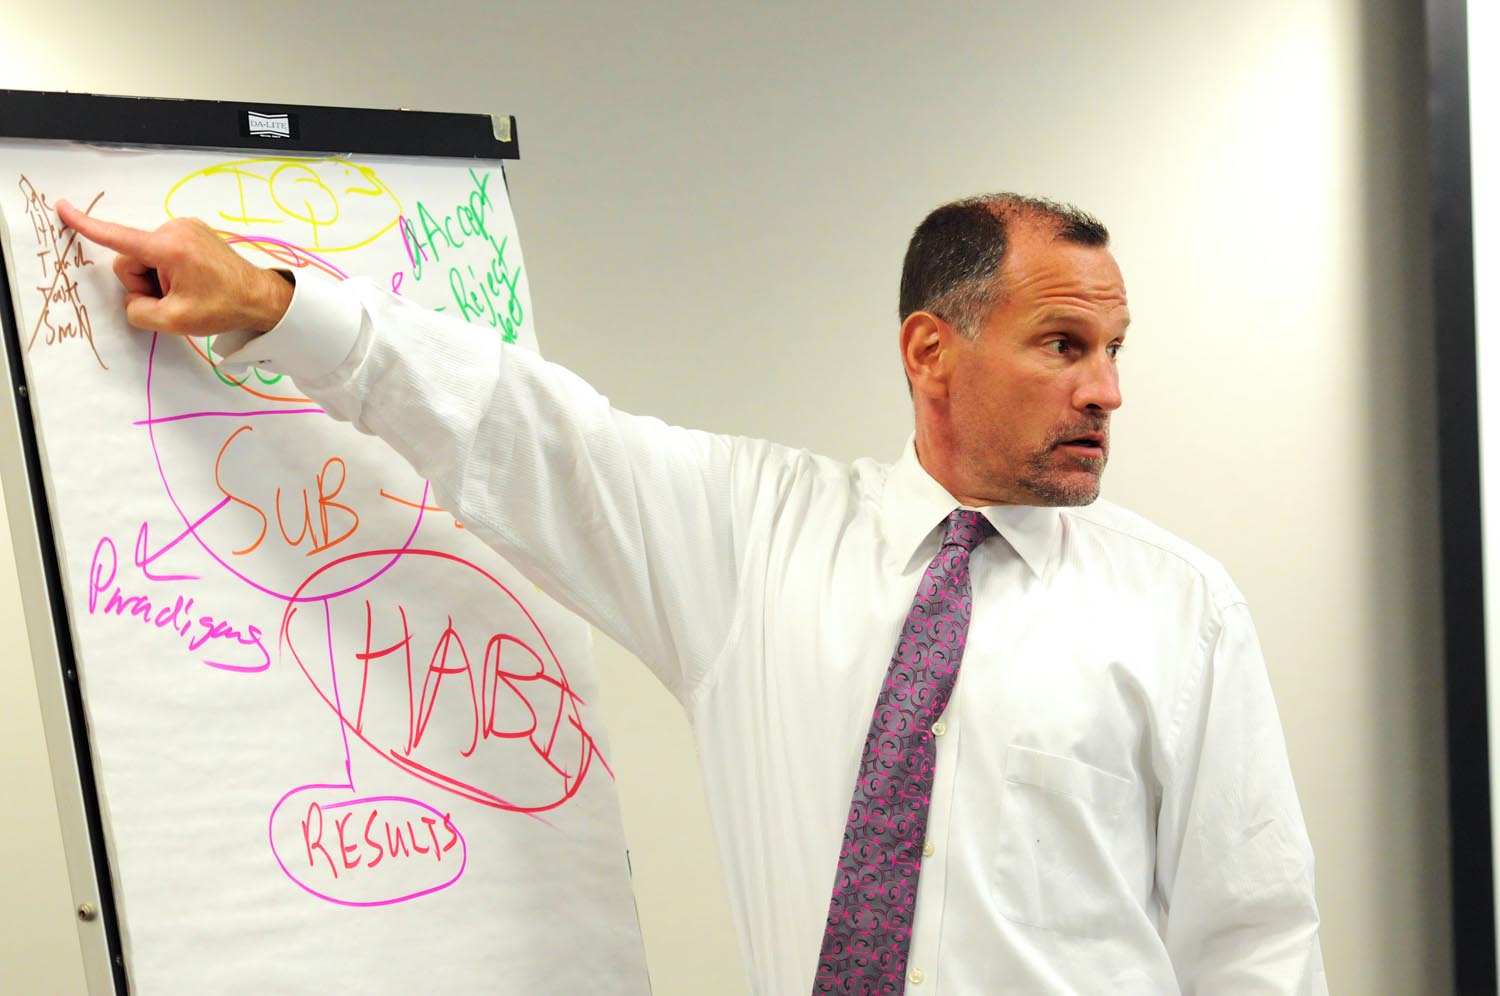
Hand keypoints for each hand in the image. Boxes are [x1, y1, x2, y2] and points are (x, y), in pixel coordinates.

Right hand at [56, 201, 292, 335]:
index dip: (86, 225)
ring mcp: (185, 228)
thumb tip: (133, 300)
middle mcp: (175, 230)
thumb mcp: (174, 321)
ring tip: (187, 291)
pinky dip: (169, 270)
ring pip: (146, 257)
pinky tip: (192, 282)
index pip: (117, 237)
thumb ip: (138, 311)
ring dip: (158, 278)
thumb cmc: (224, 307)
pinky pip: (162, 252)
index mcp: (168, 248)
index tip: (63, 208)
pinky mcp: (191, 232)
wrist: (260, 298)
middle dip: (144, 283)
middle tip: (173, 299)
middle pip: (131, 258)